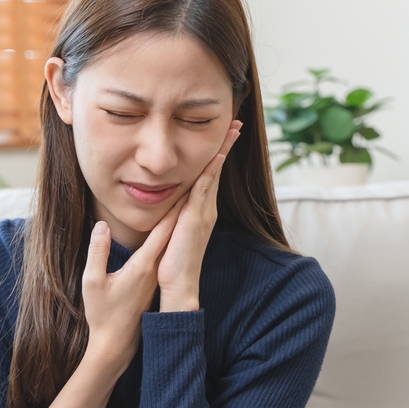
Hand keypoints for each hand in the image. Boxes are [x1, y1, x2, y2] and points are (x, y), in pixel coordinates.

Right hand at [81, 196, 187, 368]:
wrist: (115, 343)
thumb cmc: (102, 314)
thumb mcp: (92, 281)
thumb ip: (97, 251)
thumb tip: (101, 226)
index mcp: (143, 265)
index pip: (162, 231)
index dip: (173, 209)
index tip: (185, 188)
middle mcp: (153, 268)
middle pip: (171, 232)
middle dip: (180, 207)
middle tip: (191, 183)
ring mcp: (153, 275)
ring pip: (168, 241)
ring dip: (176, 219)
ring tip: (183, 196)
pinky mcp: (150, 280)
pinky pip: (162, 250)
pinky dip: (167, 233)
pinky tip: (168, 225)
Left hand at [157, 120, 242, 310]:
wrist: (178, 283)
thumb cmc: (173, 260)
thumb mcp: (174, 229)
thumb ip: (176, 214)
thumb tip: (172, 201)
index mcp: (201, 210)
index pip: (210, 175)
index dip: (217, 154)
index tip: (225, 134)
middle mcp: (207, 208)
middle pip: (217, 170)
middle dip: (226, 145)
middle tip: (236, 124)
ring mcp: (204, 213)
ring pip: (214, 175)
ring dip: (222, 152)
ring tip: (231, 131)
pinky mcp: (196, 219)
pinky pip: (205, 190)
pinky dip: (211, 172)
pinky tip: (215, 157)